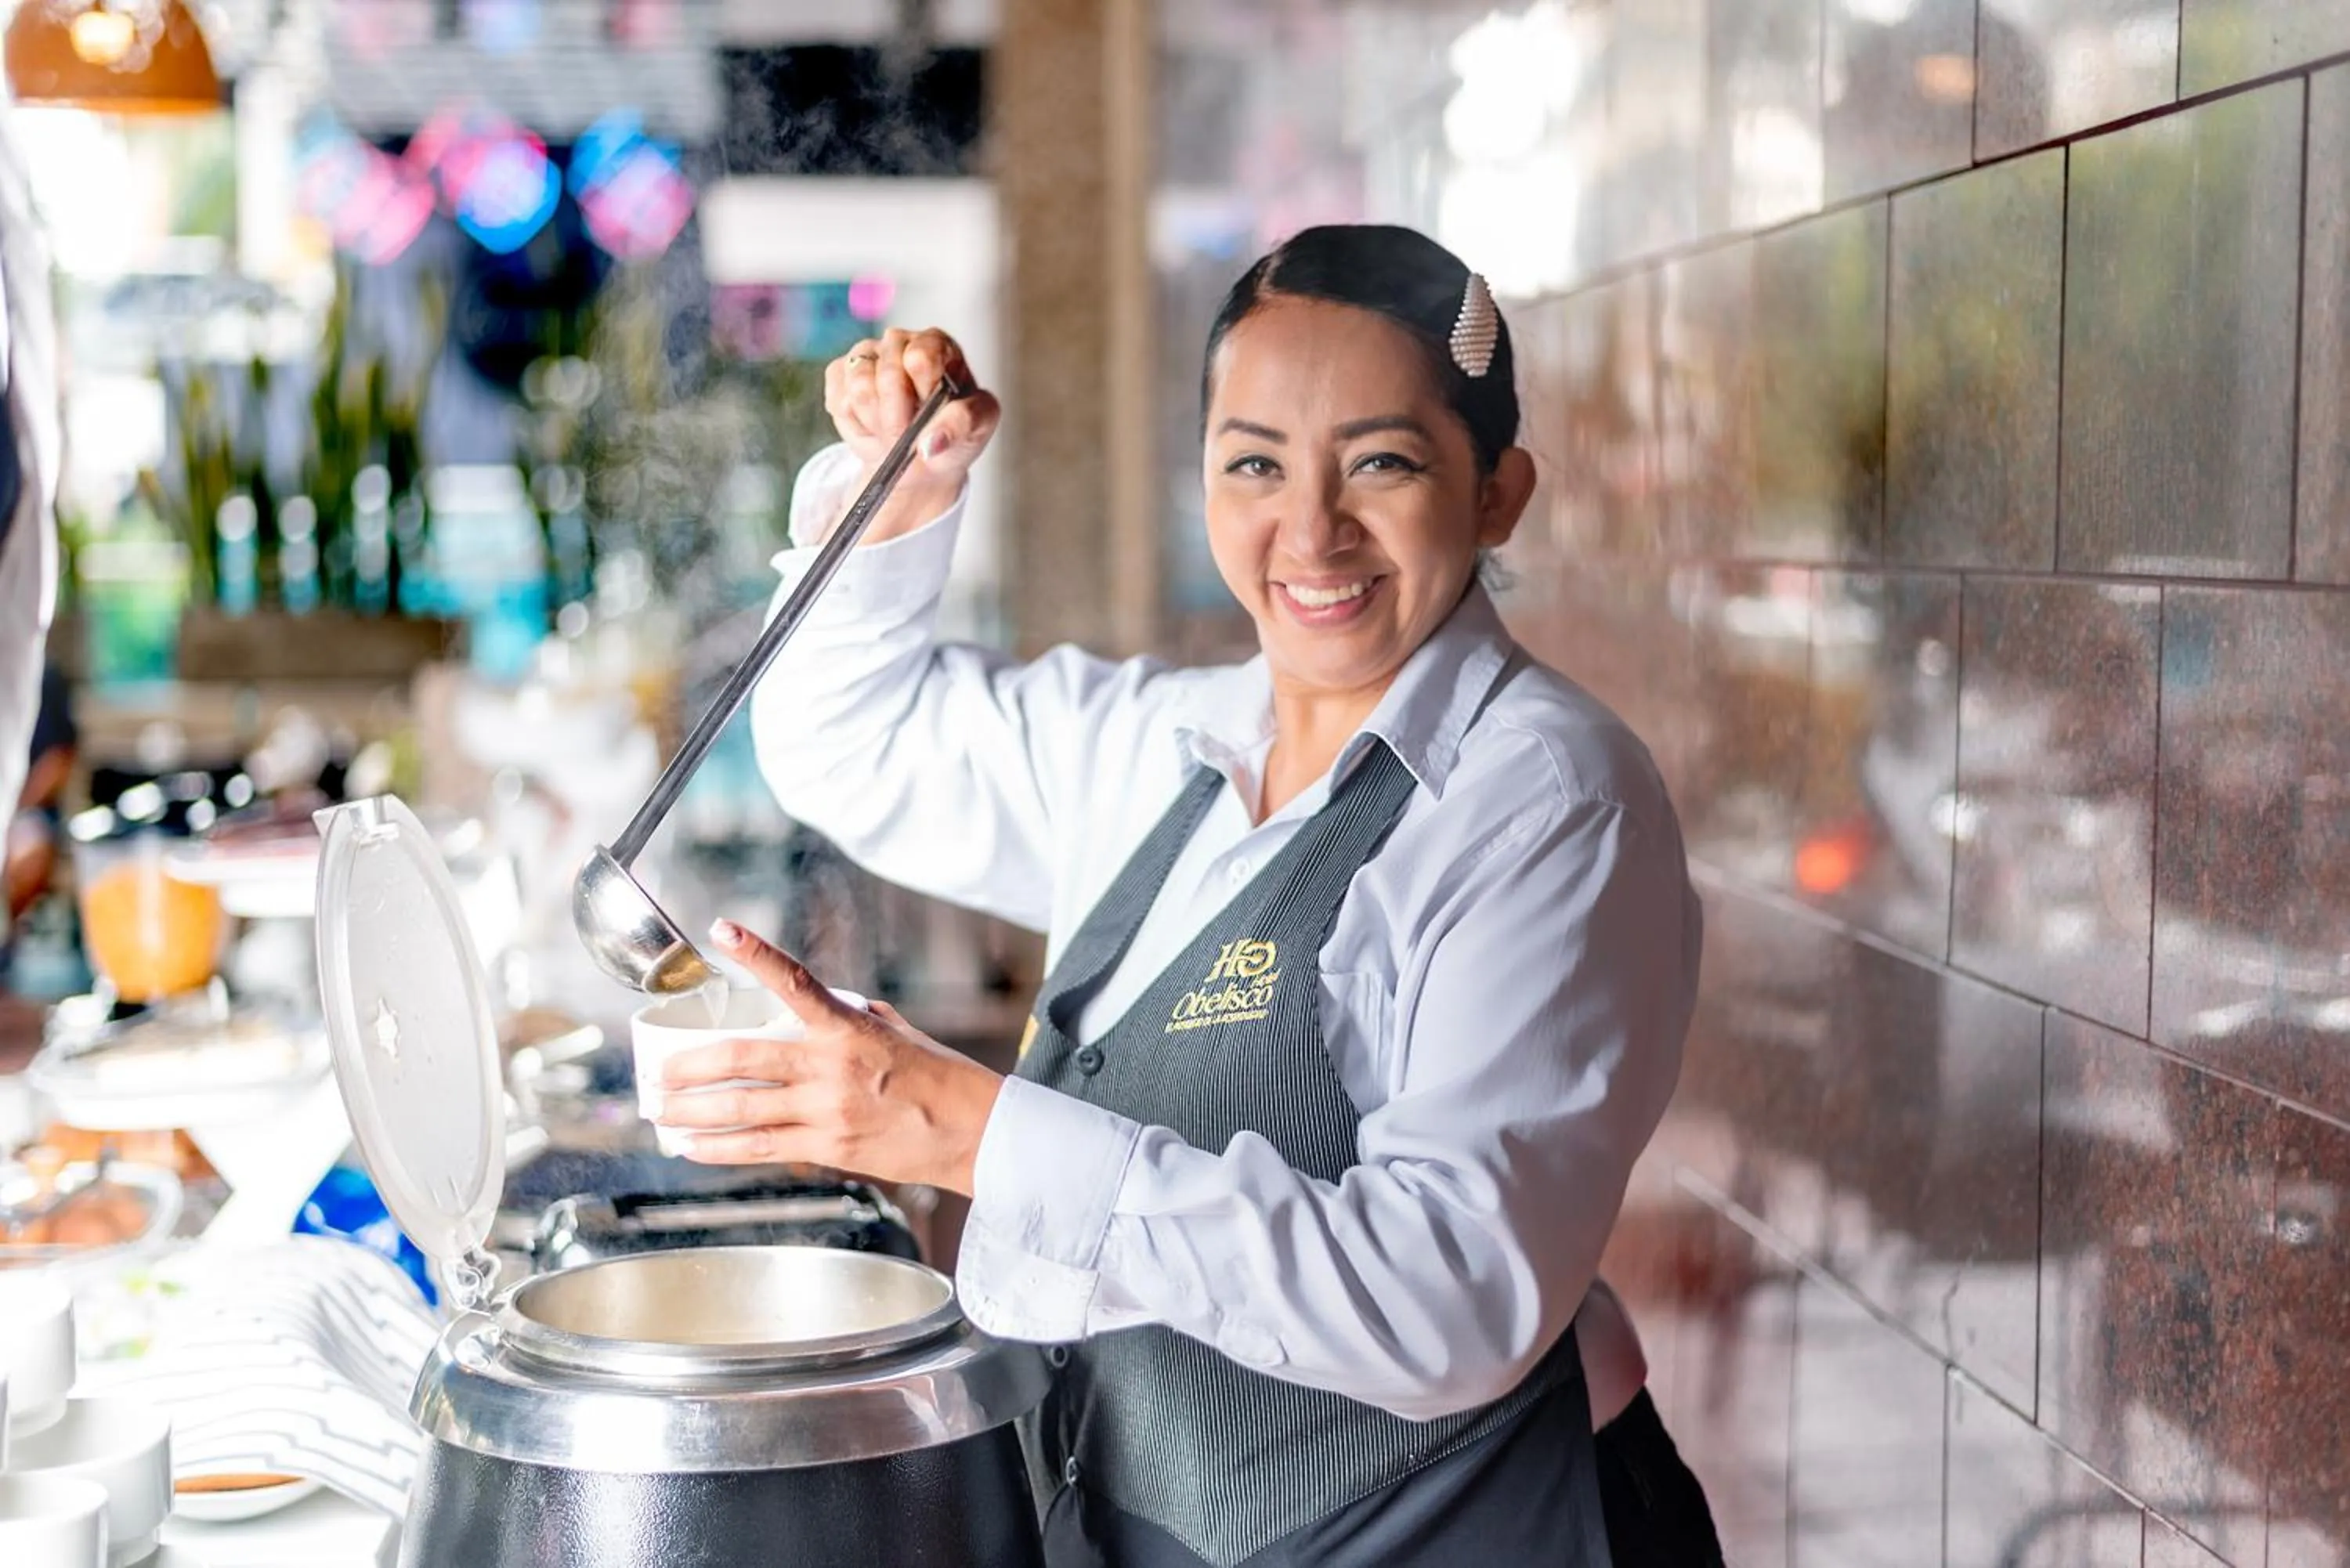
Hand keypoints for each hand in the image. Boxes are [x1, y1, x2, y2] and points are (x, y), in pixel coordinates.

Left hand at [655, 919, 1005, 1194]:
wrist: (974, 1133)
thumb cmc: (940, 1078)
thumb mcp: (897, 1032)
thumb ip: (853, 1018)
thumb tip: (824, 1005)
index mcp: (849, 1027)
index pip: (796, 981)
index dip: (757, 954)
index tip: (723, 930)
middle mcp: (831, 1067)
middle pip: (743, 1062)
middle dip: (690, 1067)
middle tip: (658, 1073)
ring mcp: (827, 1111)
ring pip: (742, 1110)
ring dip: (691, 1111)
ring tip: (660, 1110)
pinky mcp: (828, 1150)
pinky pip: (761, 1149)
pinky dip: (719, 1149)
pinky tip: (691, 1148)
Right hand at [823, 327, 1001, 544]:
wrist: (920, 459)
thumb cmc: (953, 433)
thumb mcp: (977, 427)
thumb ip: (962, 425)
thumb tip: (930, 443)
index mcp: (938, 344)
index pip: (920, 357)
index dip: (923, 392)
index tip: (931, 410)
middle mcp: (899, 342)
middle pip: (888, 376)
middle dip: (900, 419)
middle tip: (911, 434)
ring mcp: (865, 355)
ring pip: (859, 389)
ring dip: (878, 423)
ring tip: (894, 431)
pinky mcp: (840, 374)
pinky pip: (839, 402)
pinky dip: (857, 426)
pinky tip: (873, 426)